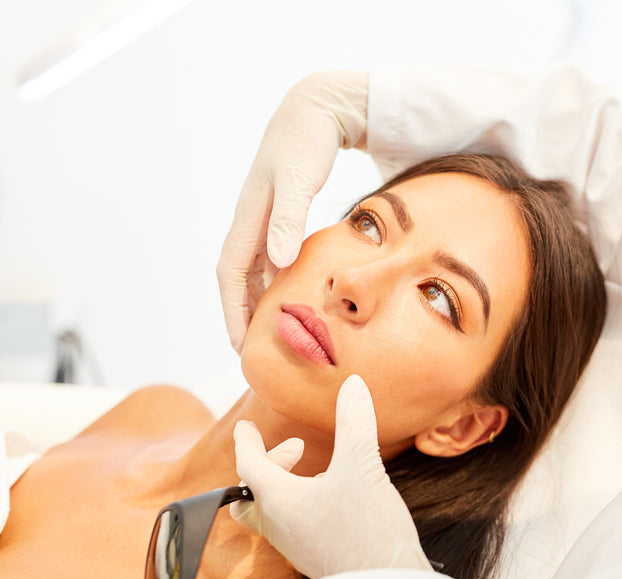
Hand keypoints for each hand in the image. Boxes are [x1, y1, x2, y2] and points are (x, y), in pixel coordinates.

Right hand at [218, 71, 369, 351]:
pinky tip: (293, 295)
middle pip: (239, 278)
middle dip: (241, 314)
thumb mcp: (299, 180)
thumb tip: (279, 262)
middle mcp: (253, 221)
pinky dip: (278, 280)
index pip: (231, 274)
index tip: (239, 343)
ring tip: (270, 332)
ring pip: (255, 270)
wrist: (315, 110)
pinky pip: (272, 257)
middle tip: (253, 351)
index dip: (233, 310)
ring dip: (258, 300)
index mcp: (250, 217)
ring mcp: (266, 218)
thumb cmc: (306, 142)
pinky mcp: (282, 214)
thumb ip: (290, 218)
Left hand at [230, 374, 431, 578]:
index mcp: (278, 501)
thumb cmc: (366, 528)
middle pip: (250, 496)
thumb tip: (354, 384)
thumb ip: (355, 422)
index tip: (246, 427)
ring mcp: (296, 546)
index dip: (247, 441)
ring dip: (287, 485)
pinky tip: (336, 498)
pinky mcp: (315, 557)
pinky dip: (304, 504)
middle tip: (296, 450)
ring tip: (322, 470)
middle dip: (267, 466)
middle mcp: (279, 526)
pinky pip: (294, 527)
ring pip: (272, 512)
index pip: (248, 465)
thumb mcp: (362, 465)